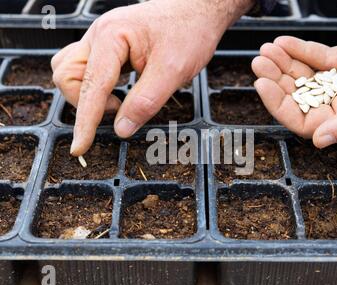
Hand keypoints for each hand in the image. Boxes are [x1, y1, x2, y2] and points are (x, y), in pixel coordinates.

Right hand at [52, 0, 253, 155]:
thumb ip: (145, 102)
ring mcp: (101, 40)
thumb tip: (121, 129)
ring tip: (120, 102)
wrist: (197, 10)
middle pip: (67, 76)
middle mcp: (99, 36)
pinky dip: (96, 88)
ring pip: (71, 71)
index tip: (80, 148)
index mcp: (111, 38)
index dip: (85, 122)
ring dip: (87, 95)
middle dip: (86, 103)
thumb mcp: (172, 72)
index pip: (90, 88)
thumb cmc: (189, 33)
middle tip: (122, 110)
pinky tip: (119, 92)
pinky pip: (87, 69)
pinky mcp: (108, 47)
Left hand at [252, 35, 336, 147]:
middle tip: (259, 63)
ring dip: (284, 63)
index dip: (280, 105)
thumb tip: (319, 140)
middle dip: (277, 79)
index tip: (262, 85)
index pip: (303, 120)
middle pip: (300, 96)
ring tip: (266, 50)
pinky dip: (302, 49)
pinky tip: (285, 43)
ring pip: (307, 75)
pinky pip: (322, 57)